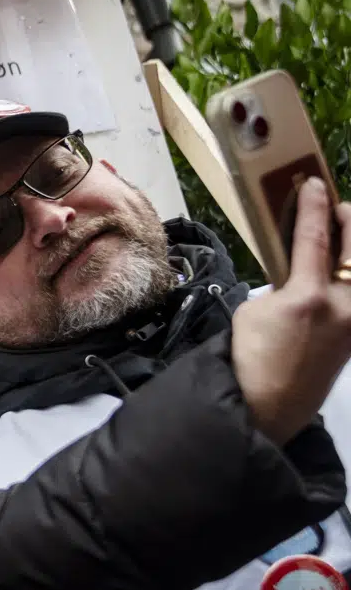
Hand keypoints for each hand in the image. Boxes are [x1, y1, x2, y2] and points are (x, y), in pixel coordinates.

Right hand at [232, 177, 350, 442]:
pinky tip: (342, 270)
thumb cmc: (248, 357)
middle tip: (337, 209)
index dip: (315, 204)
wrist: (265, 407)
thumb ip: (286, 284)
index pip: (317, 236)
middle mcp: (346, 306)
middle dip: (350, 218)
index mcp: (310, 297)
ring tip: (341, 240)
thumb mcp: (256, 310)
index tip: (314, 182)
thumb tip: (304, 272)